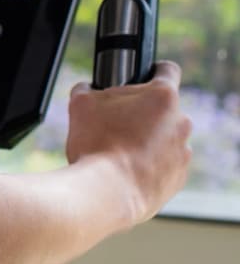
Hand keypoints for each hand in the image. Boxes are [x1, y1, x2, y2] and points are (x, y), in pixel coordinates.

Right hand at [66, 60, 192, 223]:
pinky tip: (127, 170)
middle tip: (117, 122)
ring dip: (149, 140)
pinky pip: (166, 165)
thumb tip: (87, 90)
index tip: (144, 77)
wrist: (105, 193)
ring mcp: (182, 152)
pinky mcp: (178, 178)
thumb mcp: (81, 104)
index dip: (153, 70)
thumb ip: (88, 88)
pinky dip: (151, 165)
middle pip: (164, 108)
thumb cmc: (96, 145)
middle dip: (143, 112)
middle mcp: (181, 122)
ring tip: (120, 151)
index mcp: (162, 97)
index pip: (168, 70)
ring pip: (166, 138)